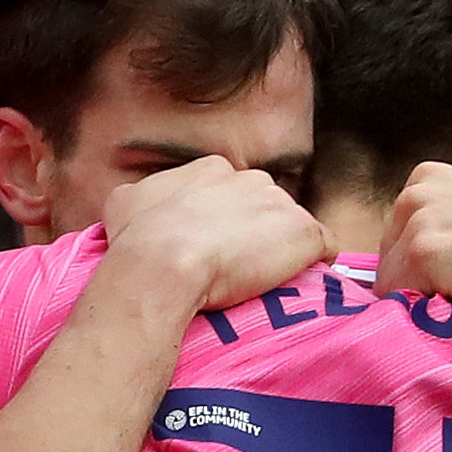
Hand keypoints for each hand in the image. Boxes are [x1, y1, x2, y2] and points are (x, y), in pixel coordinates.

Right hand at [100, 154, 327, 317]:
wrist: (162, 265)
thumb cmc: (138, 239)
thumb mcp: (126, 201)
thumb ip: (145, 196)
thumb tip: (138, 202)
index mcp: (214, 169)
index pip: (234, 192)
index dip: (228, 222)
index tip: (217, 247)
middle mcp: (252, 178)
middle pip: (266, 206)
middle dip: (258, 232)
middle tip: (238, 266)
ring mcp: (281, 205)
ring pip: (292, 227)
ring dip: (283, 250)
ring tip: (263, 281)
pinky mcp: (304, 233)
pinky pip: (325, 246)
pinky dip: (316, 263)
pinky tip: (299, 281)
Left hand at [375, 161, 451, 320]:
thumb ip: (449, 220)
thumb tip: (427, 244)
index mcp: (427, 177)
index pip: (395, 240)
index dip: (427, 267)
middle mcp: (416, 192)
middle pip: (387, 261)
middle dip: (419, 283)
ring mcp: (418, 221)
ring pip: (390, 287)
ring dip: (424, 302)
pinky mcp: (422, 254)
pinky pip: (399, 304)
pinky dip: (428, 315)